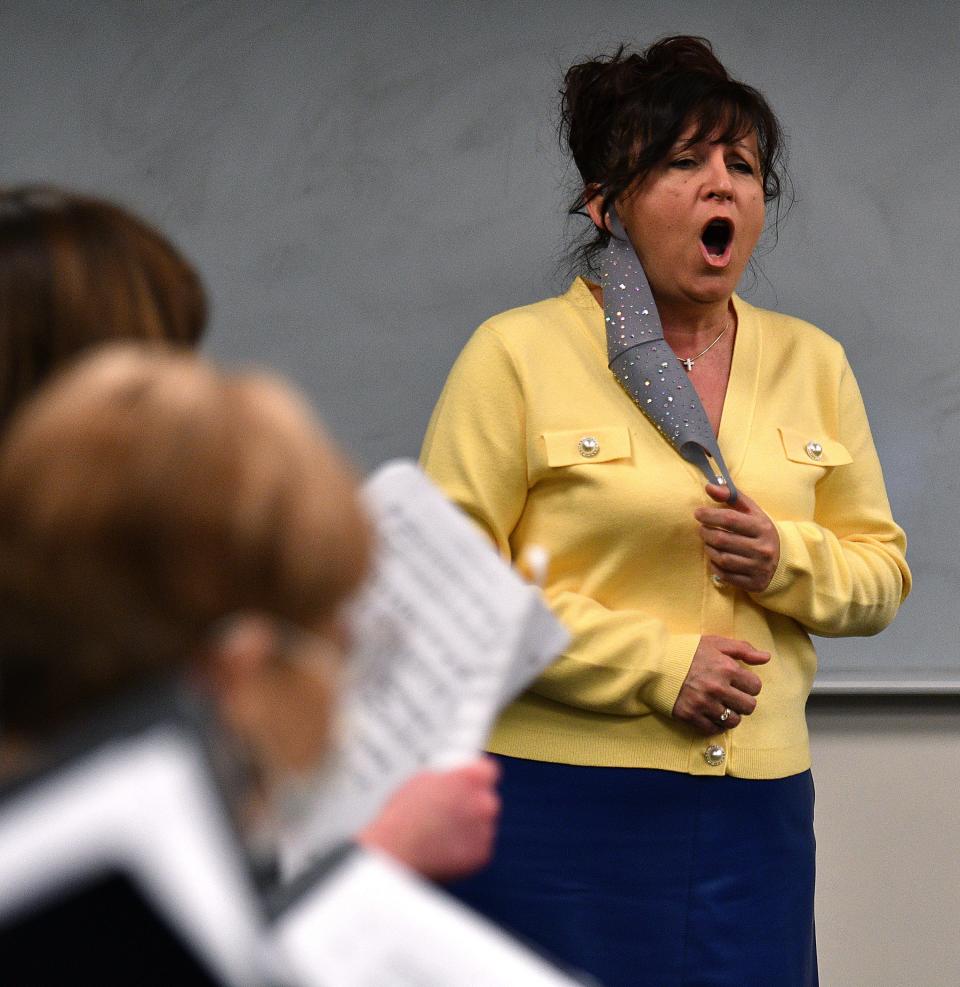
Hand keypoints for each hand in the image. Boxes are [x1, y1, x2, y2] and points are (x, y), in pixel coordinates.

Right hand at [356, 757, 500, 880]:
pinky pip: (478, 847)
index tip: (468, 783)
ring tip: (441, 833)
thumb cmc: (403, 814)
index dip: (476, 777)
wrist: (397, 852)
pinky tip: (445, 849)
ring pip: (482, 824)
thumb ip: (446, 777)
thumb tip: (452, 778)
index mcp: (471, 777)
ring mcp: (485, 829)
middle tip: (450, 810)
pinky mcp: (482, 854)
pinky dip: (465, 848)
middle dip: (472, 803)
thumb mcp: (422, 779)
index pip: (488, 770)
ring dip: (469, 827)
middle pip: (486, 798)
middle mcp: (484, 802)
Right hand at [672, 635, 769, 735]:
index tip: (739, 683)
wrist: (655, 662)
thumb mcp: (715, 643)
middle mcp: (718, 688)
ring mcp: (704, 703)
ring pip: (733, 721)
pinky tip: (710, 714)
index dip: (749, 685)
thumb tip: (766, 657)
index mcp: (727, 668)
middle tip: (731, 696)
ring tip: (721, 705)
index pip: (755, 687)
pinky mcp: (690, 715)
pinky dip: (715, 724)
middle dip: (742, 702)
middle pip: (748, 707)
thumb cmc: (687, 651)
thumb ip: (743, 649)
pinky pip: (713, 729)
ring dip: (730, 715)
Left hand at [695, 483, 779, 591]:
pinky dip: (714, 566)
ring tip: (708, 542)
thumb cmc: (761, 531)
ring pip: (722, 558)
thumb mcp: (752, 511)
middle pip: (722, 540)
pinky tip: (715, 558)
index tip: (698, 513)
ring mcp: (758, 568)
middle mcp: (762, 549)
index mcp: (762, 528)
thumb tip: (709, 486)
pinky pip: (725, 575)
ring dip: (709, 549)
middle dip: (705, 533)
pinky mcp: (754, 583)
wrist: (785, 560)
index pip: (730, 519)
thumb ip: (732, 496)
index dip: (710, 515)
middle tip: (701, 529)